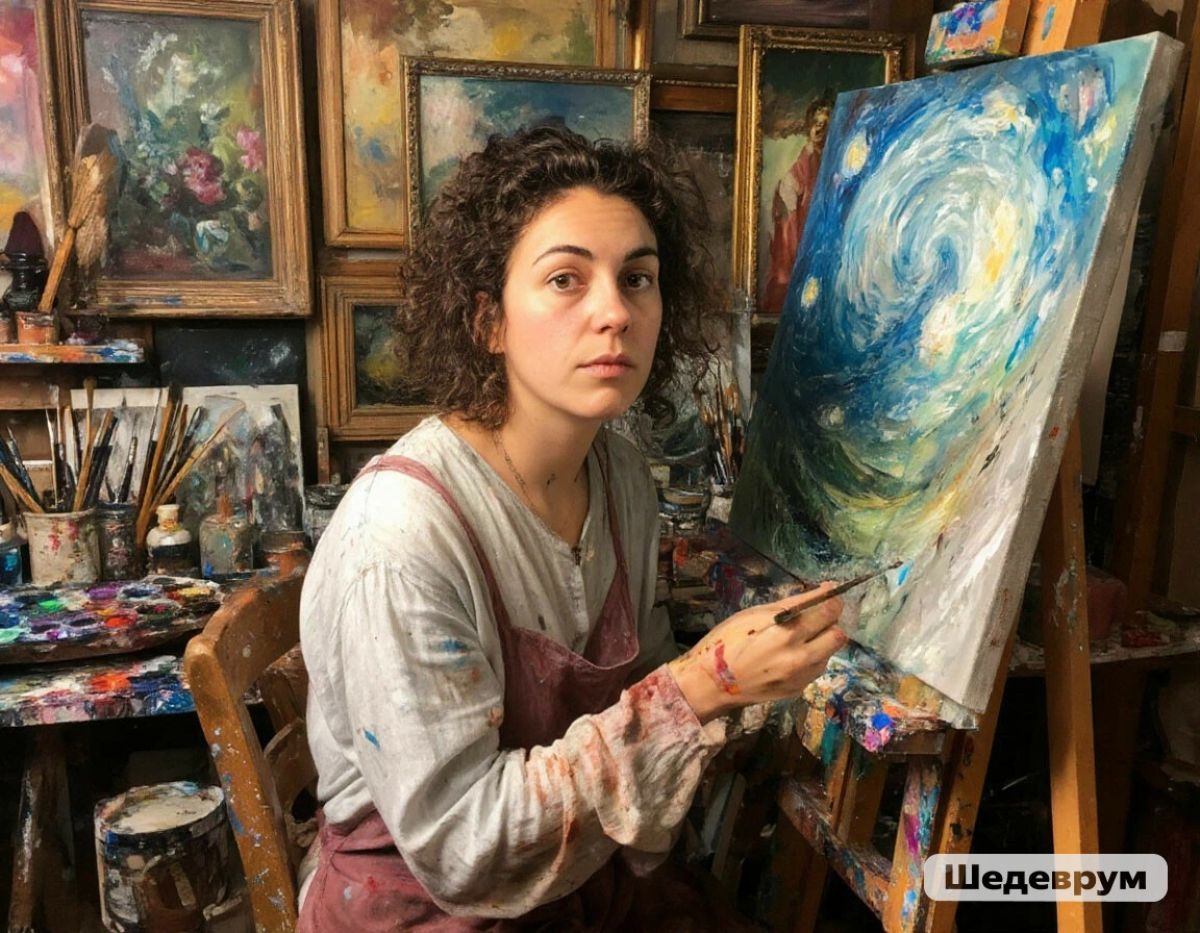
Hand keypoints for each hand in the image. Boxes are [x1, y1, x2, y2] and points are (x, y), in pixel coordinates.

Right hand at [667, 583, 845, 723]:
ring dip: (822, 641)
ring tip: (800, 637)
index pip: (827, 611)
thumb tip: (821, 593)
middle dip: (831, 622)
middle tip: (818, 615)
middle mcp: (799, 656)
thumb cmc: (728, 641)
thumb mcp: (755, 614)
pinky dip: (811, 658)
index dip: (832, 598)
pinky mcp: (798, 690)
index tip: (830, 592)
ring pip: (830, 653)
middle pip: (838, 635)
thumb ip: (791, 605)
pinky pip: (816, 669)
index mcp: (787, 632)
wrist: (713, 684)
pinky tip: (791, 655)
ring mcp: (801, 677)